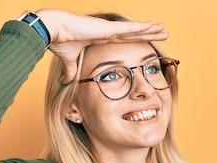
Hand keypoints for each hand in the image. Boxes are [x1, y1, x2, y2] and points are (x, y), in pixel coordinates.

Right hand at [35, 9, 167, 82]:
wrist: (52, 31)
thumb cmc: (59, 43)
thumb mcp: (69, 62)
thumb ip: (71, 71)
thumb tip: (66, 82)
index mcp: (100, 39)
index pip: (123, 41)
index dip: (135, 41)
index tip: (146, 41)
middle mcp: (107, 33)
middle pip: (133, 34)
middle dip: (148, 34)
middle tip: (162, 34)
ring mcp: (109, 29)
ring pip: (135, 30)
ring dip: (150, 30)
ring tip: (164, 29)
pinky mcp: (108, 29)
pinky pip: (129, 29)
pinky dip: (142, 28)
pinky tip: (153, 26)